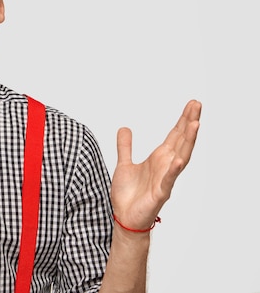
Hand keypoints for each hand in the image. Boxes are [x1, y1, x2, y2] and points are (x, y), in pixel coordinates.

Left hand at [110, 99, 201, 230]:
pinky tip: (179, 159)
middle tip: (197, 105)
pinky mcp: (160, 193)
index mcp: (158, 158)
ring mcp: (165, 179)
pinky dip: (174, 169)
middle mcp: (166, 166)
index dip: (183, 120)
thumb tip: (124, 128)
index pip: (174, 135)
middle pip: (181, 141)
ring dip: (188, 141)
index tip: (192, 104)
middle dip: (189, 123)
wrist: (124, 217)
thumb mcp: (123, 164)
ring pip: (181, 156)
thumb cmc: (128, 194)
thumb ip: (125, 147)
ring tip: (195, 124)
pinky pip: (168, 180)